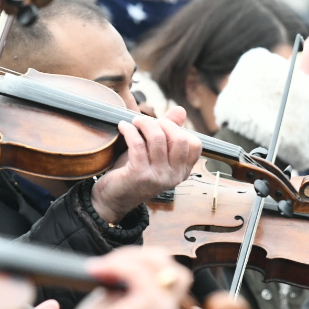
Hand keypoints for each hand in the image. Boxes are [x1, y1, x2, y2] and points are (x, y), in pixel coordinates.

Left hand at [90, 107, 200, 223]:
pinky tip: (123, 126)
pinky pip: (138, 144)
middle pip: (179, 139)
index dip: (179, 129)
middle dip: (163, 123)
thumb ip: (169, 132)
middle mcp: (174, 176)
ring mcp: (158, 177)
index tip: (162, 125)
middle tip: (146, 121)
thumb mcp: (155, 152)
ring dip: (144, 123)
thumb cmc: (135, 172)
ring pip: (158, 139)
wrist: (114, 198)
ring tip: (135, 121)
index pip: (194, 145)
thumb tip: (181, 110)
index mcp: (182, 171)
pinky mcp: (139, 175)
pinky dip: (129, 130)